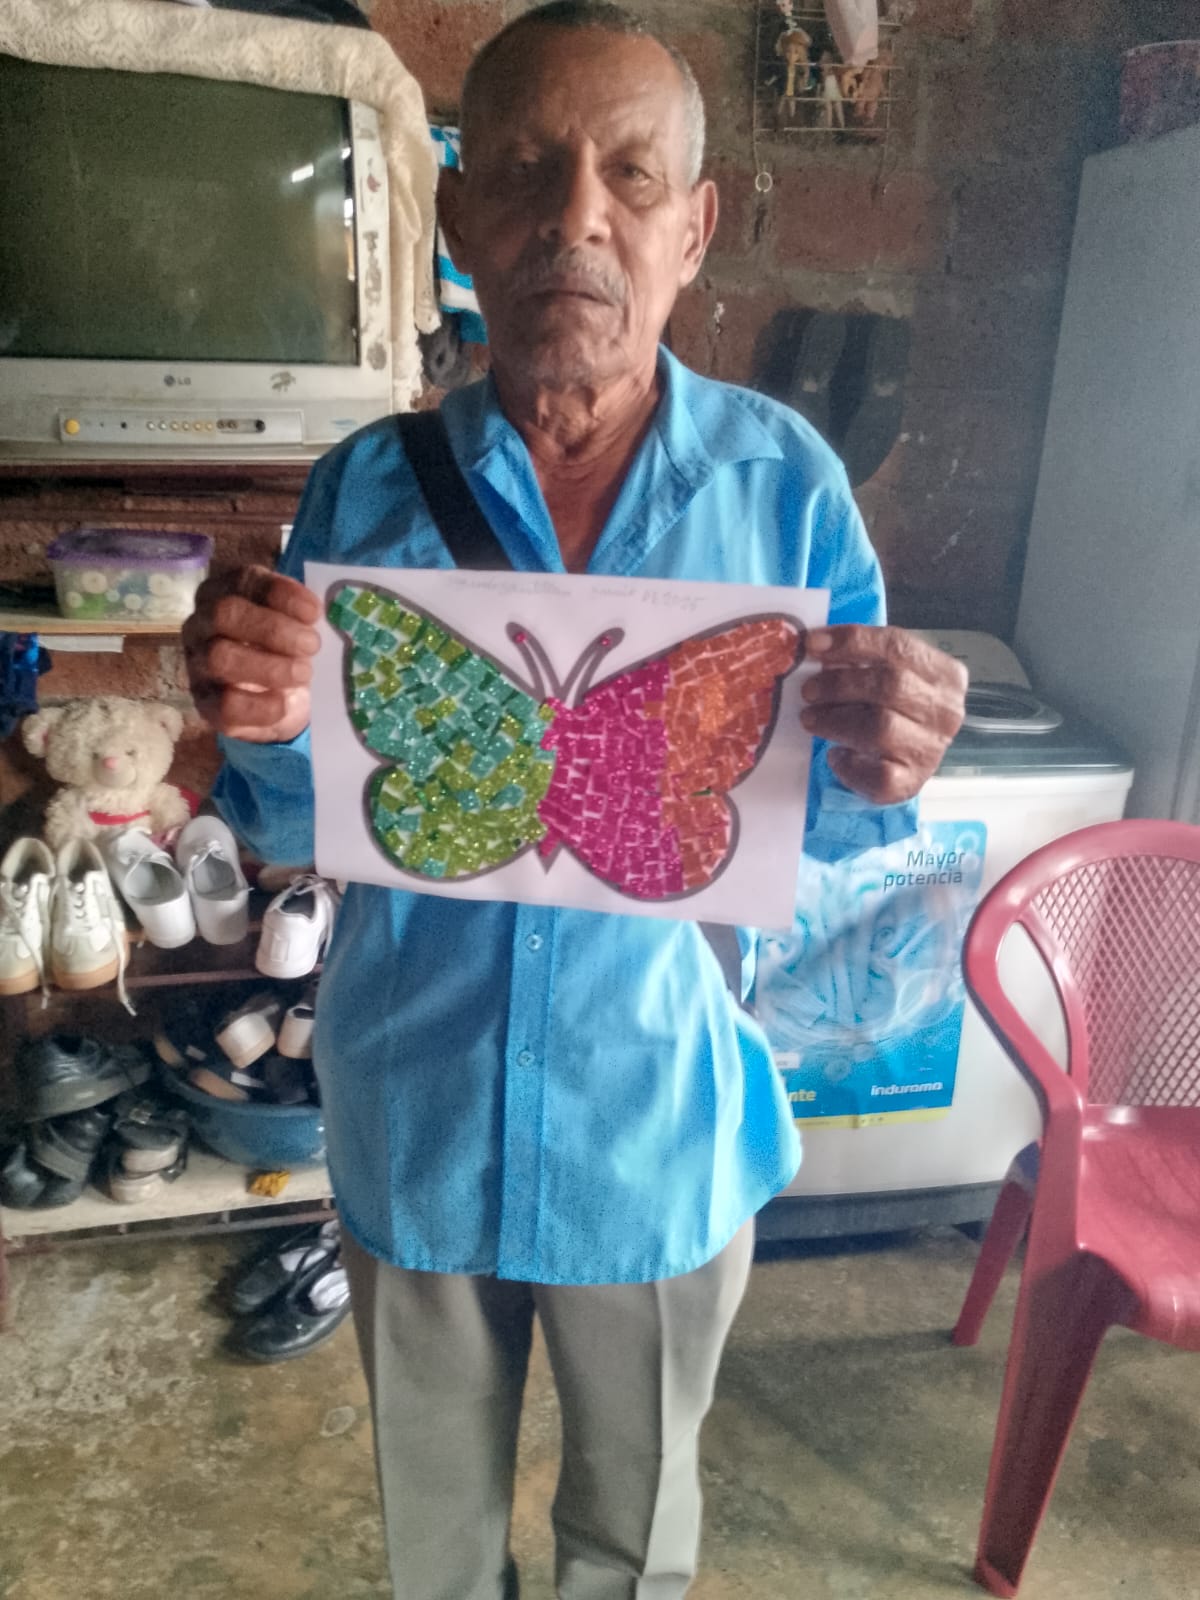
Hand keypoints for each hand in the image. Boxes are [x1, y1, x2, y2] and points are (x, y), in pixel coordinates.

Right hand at [183, 566, 320, 743]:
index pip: (244, 580)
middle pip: (226, 613)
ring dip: (269, 667)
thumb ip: (304, 616)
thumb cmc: (287, 650)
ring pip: (220, 657)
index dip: (282, 594)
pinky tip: (283, 703)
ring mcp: (198, 663)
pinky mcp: (204, 703)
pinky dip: (260, 706)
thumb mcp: (297, 626)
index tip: (314, 612)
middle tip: (312, 645)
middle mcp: (202, 623)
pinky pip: (226, 704)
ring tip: (303, 674)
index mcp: (225, 592)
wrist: (275, 700)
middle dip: (274, 630)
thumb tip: (325, 618)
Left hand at [800, 625, 966, 804]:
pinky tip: (835, 755)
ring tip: (811, 719)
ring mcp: (931, 749)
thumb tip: (816, 648)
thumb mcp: (887, 674)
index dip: (852, 641)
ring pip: (880, 728)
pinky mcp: (912, 783)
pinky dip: (848, 764)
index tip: (812, 644)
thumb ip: (862, 659)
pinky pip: (876, 773)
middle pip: (890, 685)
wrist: (907, 759)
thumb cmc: (893, 709)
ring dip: (836, 720)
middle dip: (840, 684)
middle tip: (809, 690)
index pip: (898, 646)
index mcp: (945, 674)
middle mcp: (945, 711)